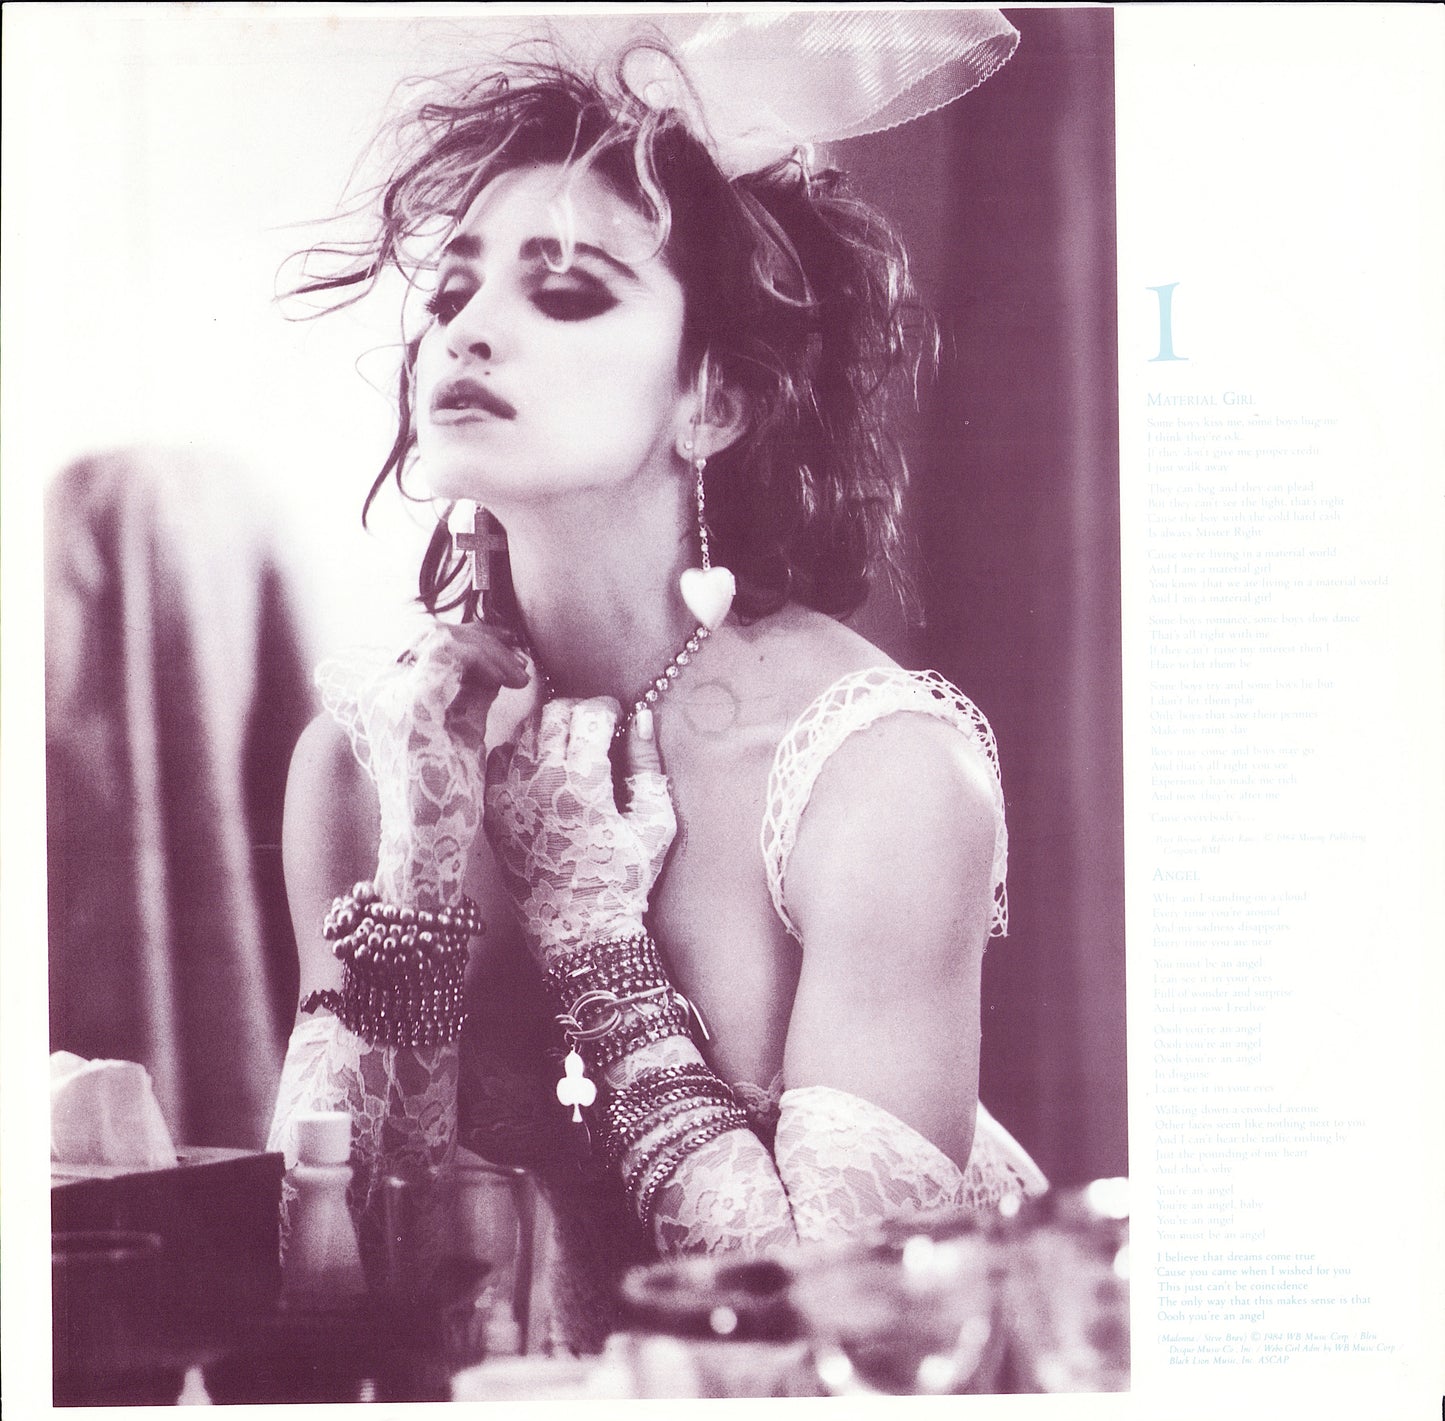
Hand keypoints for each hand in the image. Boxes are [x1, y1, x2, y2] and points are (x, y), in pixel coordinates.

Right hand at [358, 622, 529, 906]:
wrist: (430, 846)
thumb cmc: (446, 796)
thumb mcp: (463, 731)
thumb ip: (471, 695)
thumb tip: (495, 661)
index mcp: (390, 697)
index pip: (431, 643)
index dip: (476, 639)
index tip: (513, 652)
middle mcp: (381, 693)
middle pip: (435, 634)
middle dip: (486, 641)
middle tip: (520, 662)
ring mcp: (391, 700)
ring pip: (442, 638)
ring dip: (490, 650)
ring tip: (518, 676)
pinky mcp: (410, 712)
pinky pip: (447, 656)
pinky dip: (486, 660)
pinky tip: (512, 683)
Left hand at [483, 698, 675, 963]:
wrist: (578, 930)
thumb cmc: (625, 880)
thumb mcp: (654, 823)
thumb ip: (648, 765)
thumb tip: (643, 717)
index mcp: (582, 782)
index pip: (589, 713)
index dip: (608, 709)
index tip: (618, 719)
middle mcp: (539, 781)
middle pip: (553, 713)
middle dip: (579, 712)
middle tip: (596, 728)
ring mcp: (510, 796)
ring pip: (524, 731)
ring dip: (550, 728)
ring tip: (571, 745)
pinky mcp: (494, 812)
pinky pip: (499, 759)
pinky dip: (520, 751)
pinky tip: (542, 767)